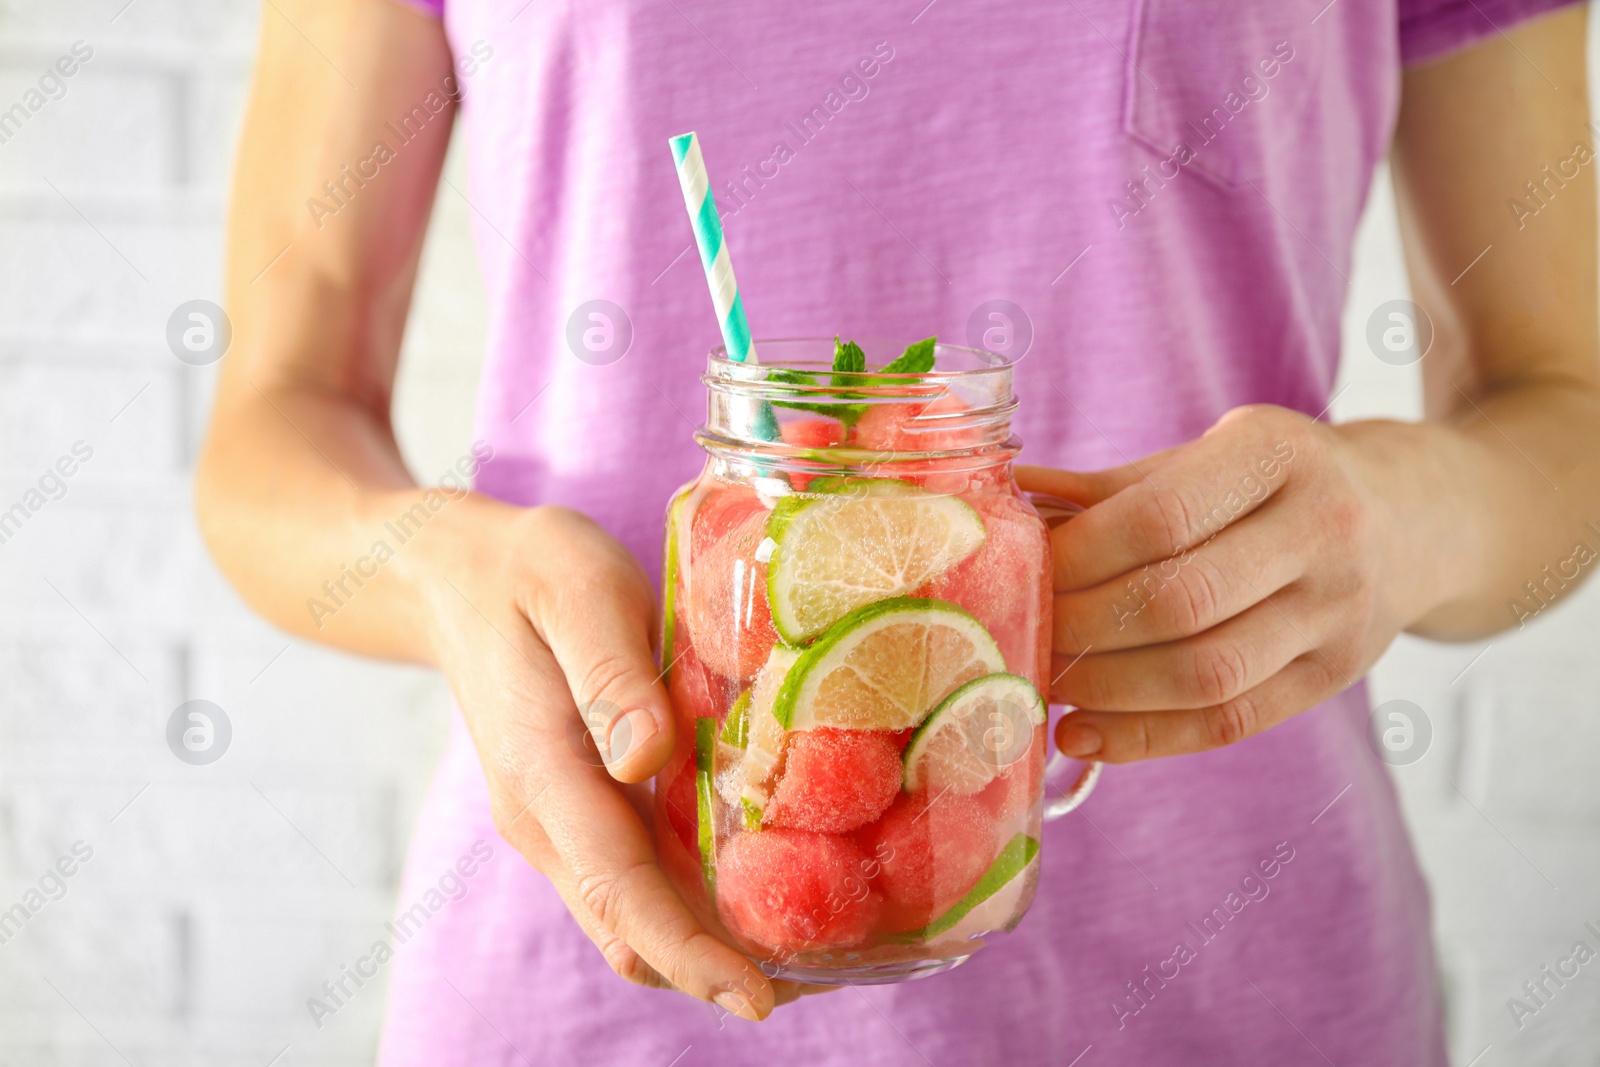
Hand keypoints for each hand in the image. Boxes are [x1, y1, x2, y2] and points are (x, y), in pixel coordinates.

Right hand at [416, 501, 807, 1018]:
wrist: (456, 578)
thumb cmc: (528, 573)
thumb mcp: (578, 592)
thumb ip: (610, 677)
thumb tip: (646, 758)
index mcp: (545, 776)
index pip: (621, 890)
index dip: (691, 952)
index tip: (759, 997)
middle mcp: (548, 821)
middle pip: (633, 929)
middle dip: (718, 969)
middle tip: (829, 975)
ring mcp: (559, 823)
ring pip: (634, 915)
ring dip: (710, 944)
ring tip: (815, 946)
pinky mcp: (579, 808)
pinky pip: (635, 878)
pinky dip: (694, 902)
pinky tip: (761, 882)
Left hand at [1017, 405, 1434, 762]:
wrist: (1412, 519)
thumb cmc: (1276, 483)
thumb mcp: (1211, 455)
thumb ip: (1116, 487)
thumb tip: (1016, 506)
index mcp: (1282, 455)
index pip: (1161, 516)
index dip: (1079, 555)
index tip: (1027, 574)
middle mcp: (1326, 531)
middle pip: (1180, 601)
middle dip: (1082, 627)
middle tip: (1026, 636)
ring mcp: (1340, 612)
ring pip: (1206, 674)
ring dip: (1107, 691)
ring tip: (1047, 685)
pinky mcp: (1336, 677)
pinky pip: (1229, 722)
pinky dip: (1146, 737)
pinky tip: (1084, 735)